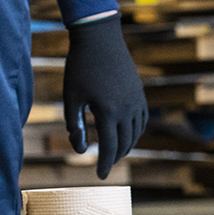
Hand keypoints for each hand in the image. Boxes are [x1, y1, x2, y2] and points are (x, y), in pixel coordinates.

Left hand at [62, 13, 148, 178]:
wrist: (99, 38)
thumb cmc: (79, 67)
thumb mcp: (71, 97)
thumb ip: (75, 125)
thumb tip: (81, 149)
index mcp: (108, 112)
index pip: (109, 147)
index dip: (105, 164)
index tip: (100, 176)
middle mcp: (127, 109)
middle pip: (125, 143)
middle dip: (115, 158)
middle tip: (105, 167)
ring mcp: (136, 100)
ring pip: (136, 133)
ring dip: (126, 146)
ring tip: (115, 153)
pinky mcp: (139, 92)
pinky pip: (142, 120)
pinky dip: (135, 132)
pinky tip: (126, 134)